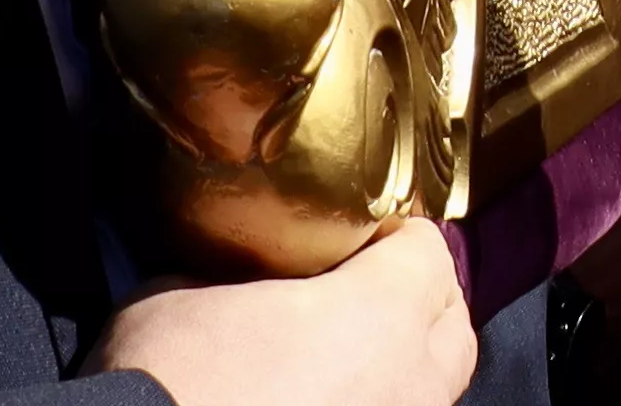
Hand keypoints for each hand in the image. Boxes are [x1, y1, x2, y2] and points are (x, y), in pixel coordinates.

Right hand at [95, 217, 471, 405]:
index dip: (393, 233)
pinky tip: (325, 397)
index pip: (428, 250)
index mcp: (381, 314)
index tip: (356, 232)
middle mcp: (410, 384)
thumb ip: (229, 265)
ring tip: (346, 353)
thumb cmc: (167, 376)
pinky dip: (375, 403)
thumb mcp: (180, 288)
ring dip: (403, 364)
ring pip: (432, 390)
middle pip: (452, 325)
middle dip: (420, 299)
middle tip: (364, 287)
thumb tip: (233, 265)